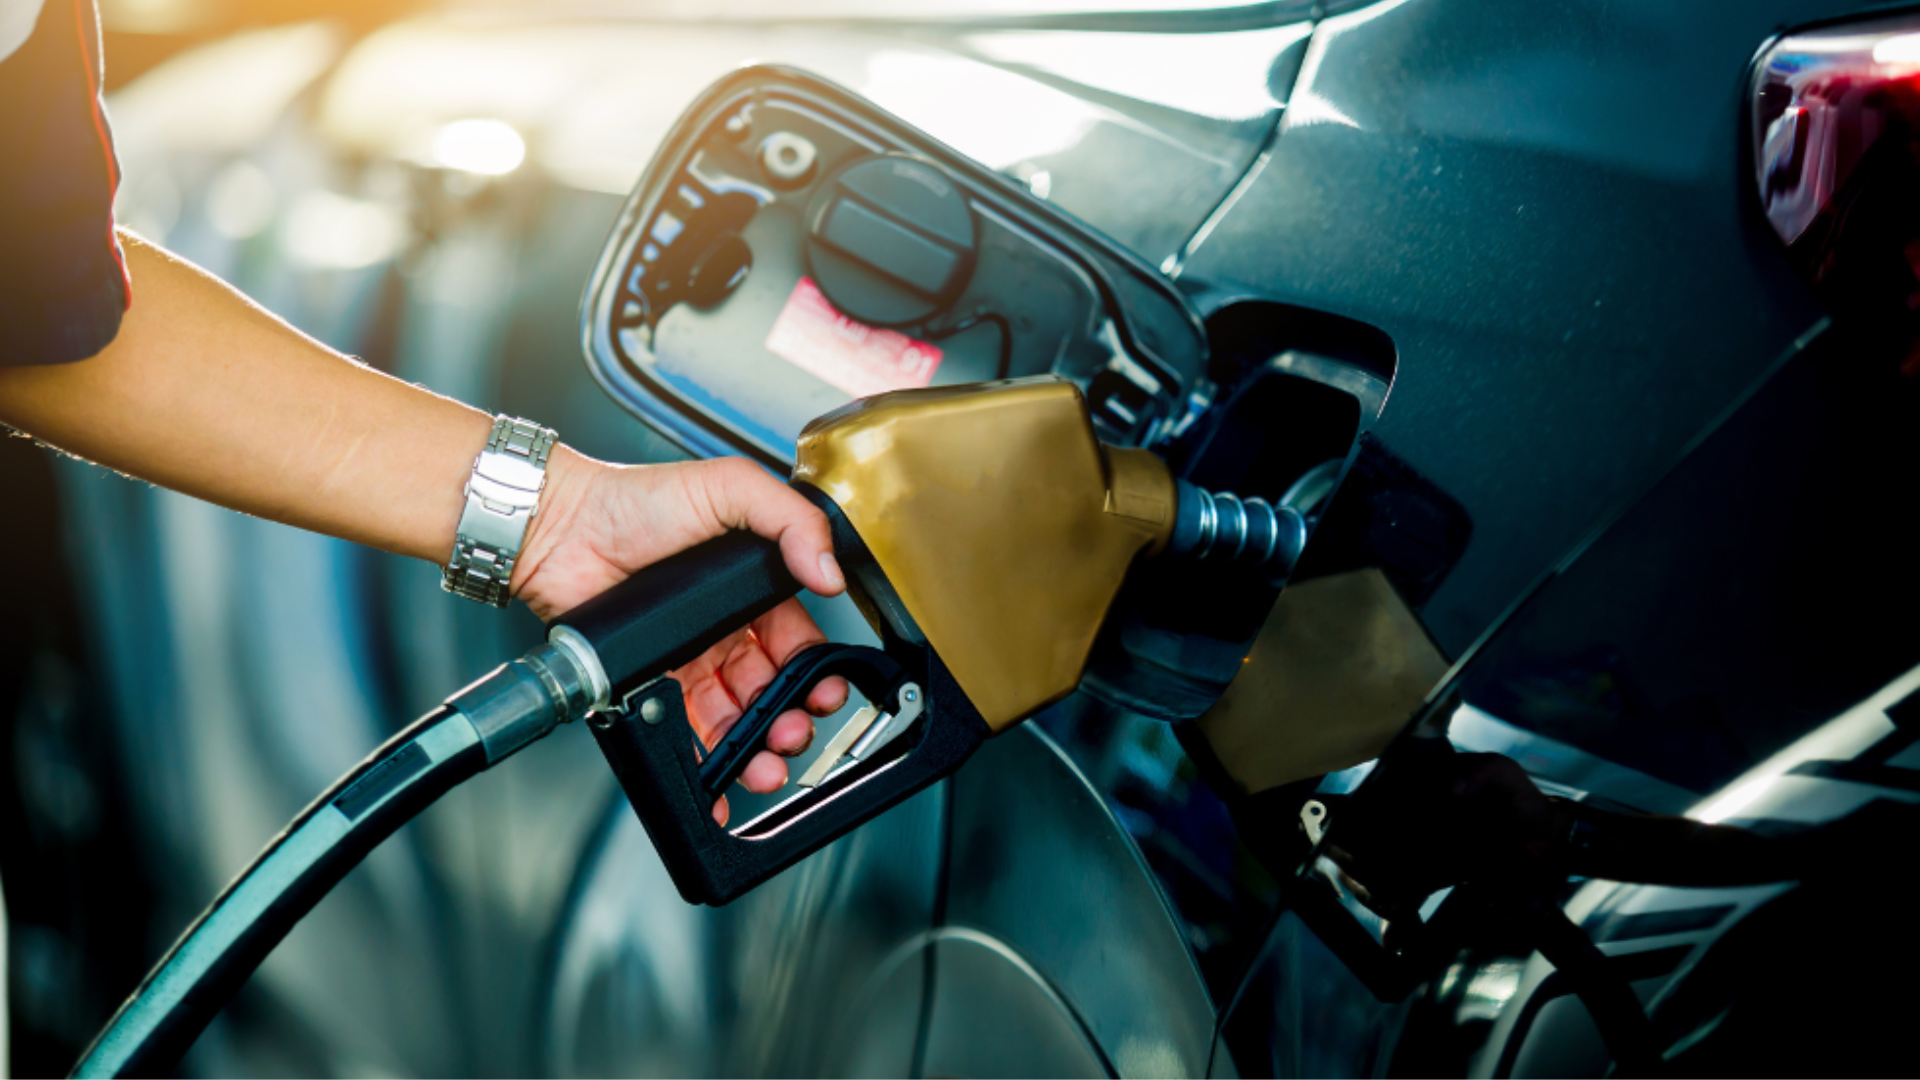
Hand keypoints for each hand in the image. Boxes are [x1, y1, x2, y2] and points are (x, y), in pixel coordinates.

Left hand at [511, 450, 849, 823]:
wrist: (562, 527)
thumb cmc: (636, 500)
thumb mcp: (730, 486)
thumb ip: (792, 519)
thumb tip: (830, 571)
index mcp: (750, 587)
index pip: (797, 641)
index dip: (816, 672)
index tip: (826, 691)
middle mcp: (723, 627)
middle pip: (771, 688)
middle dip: (790, 718)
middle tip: (792, 732)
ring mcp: (688, 658)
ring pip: (734, 717)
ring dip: (755, 748)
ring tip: (764, 763)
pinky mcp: (650, 682)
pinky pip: (684, 730)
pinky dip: (705, 763)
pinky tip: (721, 781)